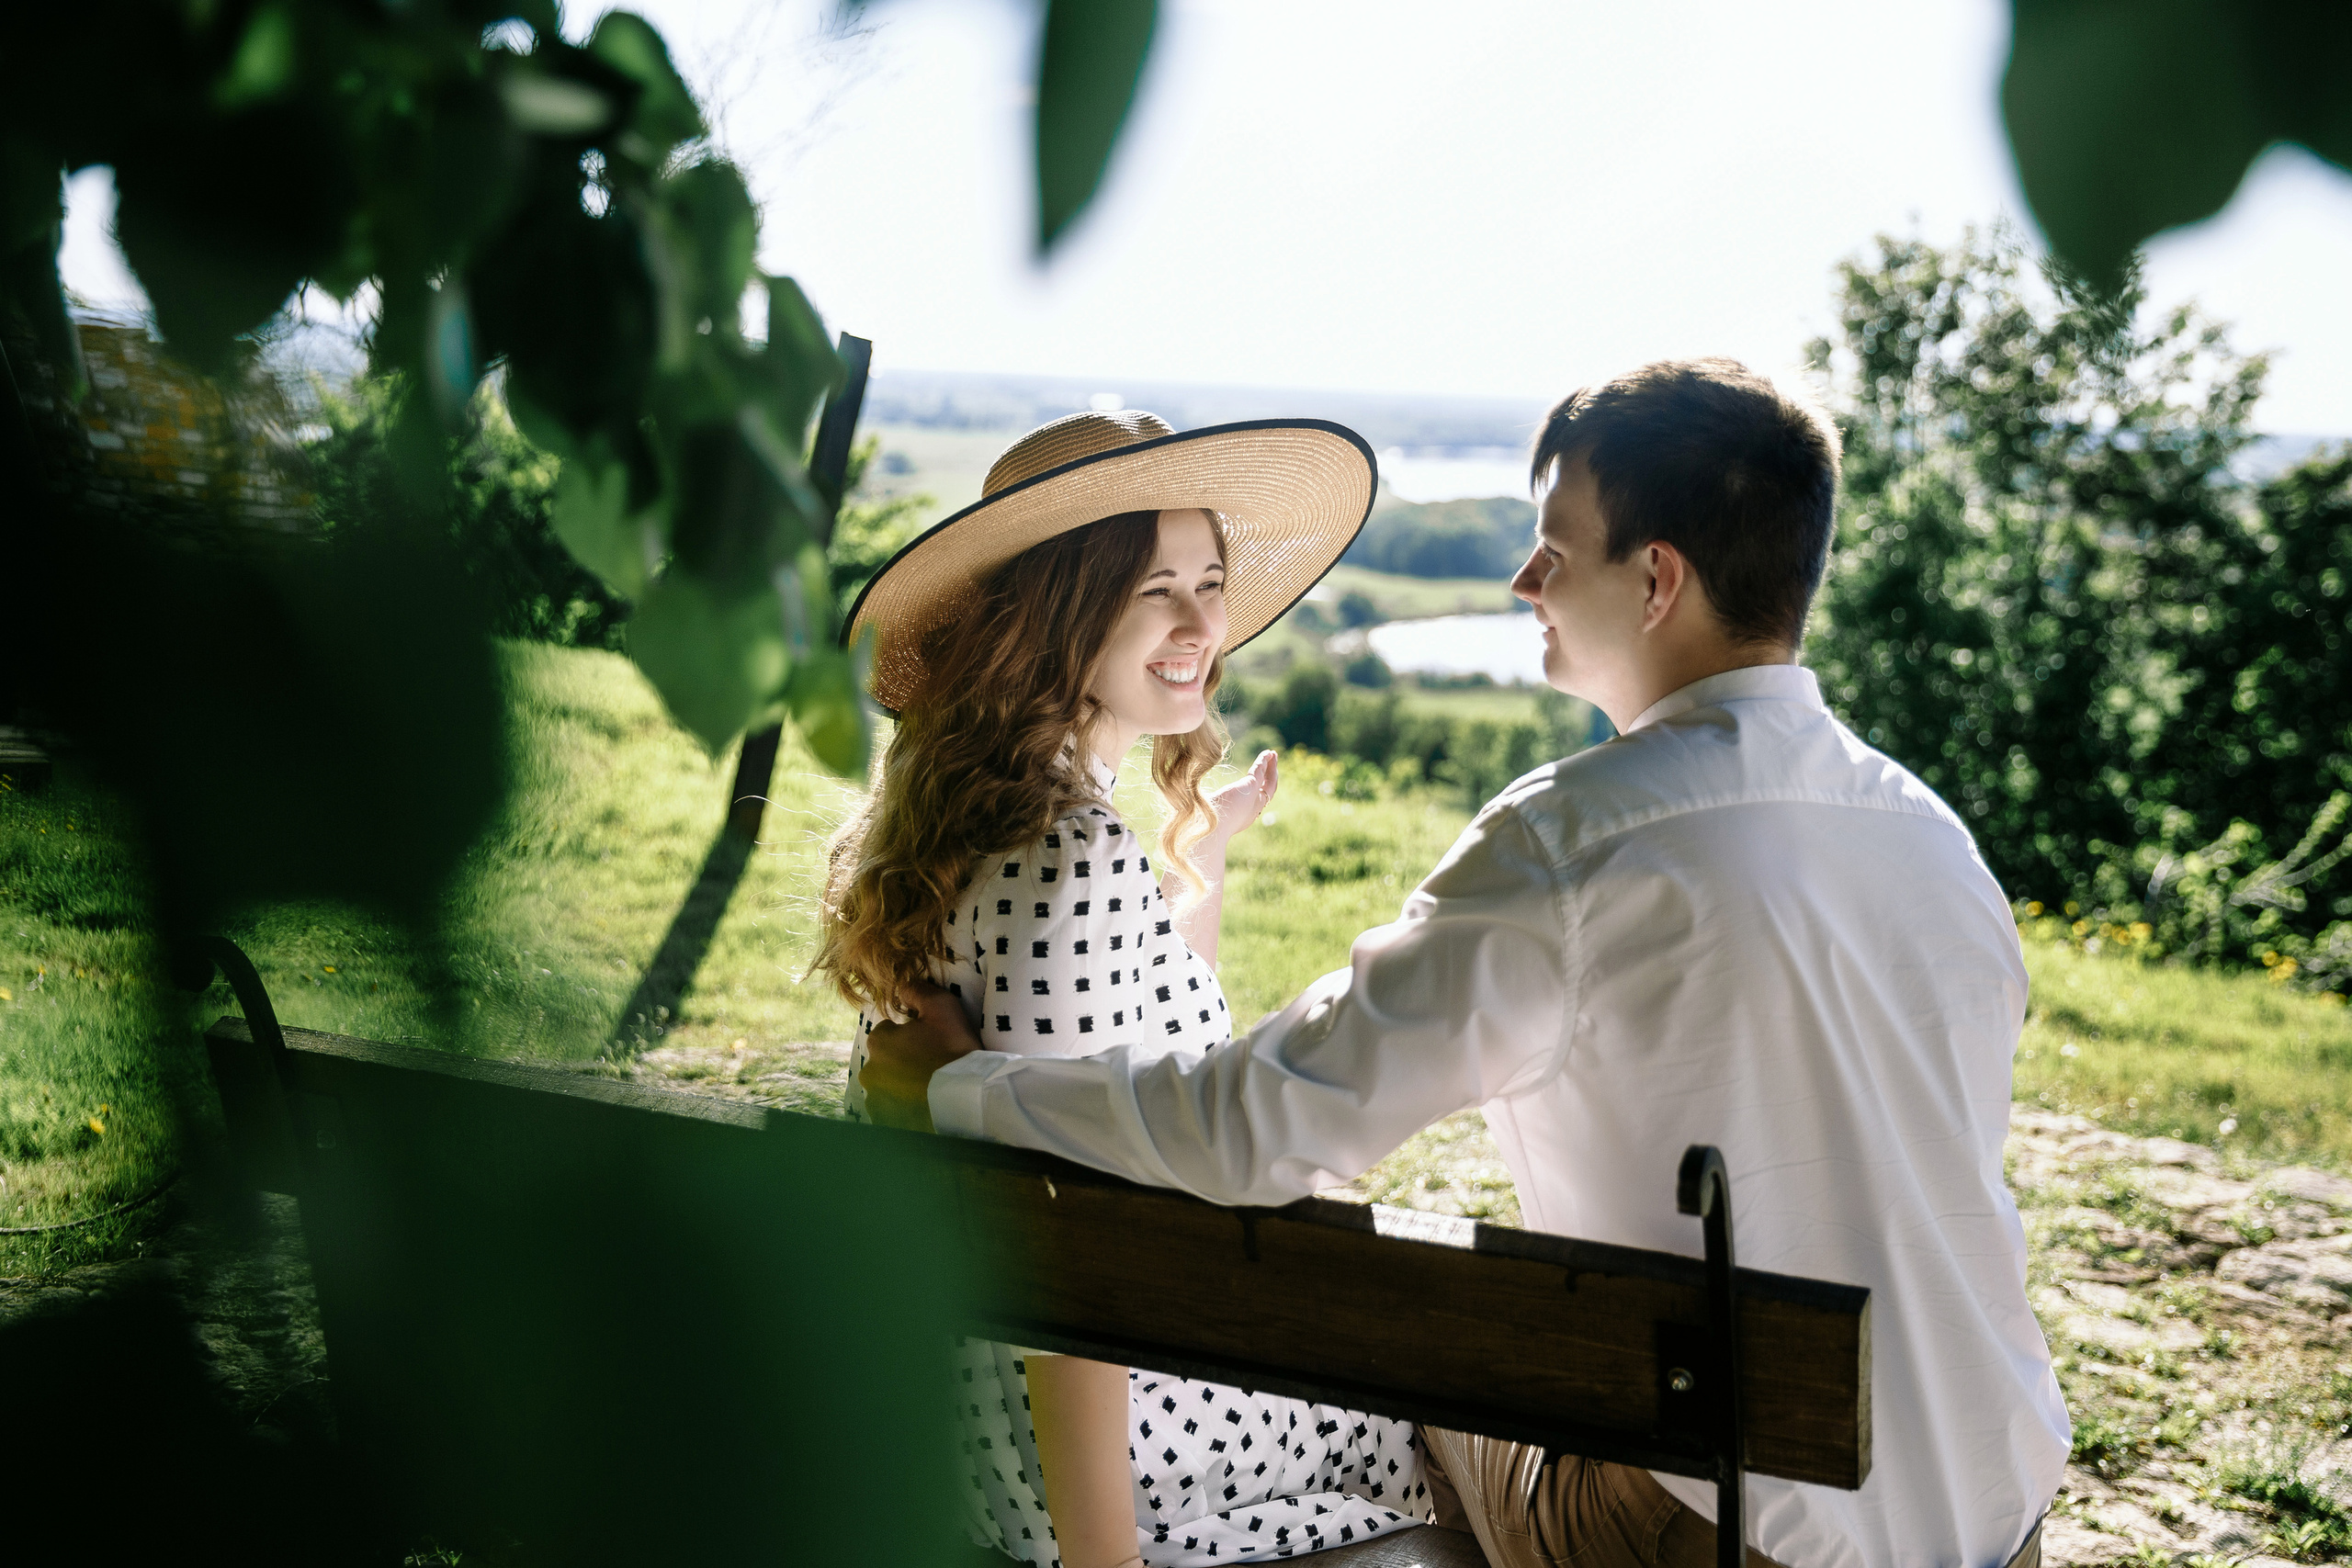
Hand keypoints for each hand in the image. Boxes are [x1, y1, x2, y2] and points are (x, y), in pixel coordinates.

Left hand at [859, 979, 981, 1131]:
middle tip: (932, 1067)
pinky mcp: (885, 1123)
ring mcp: (876, 1101)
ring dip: (902, 1087)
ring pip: (887, 1087)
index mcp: (879, 1042)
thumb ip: (918, 991)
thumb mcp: (943, 1008)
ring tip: (930, 1090)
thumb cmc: (954, 1050)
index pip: (888, 1032)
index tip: (931, 1044)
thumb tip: (902, 984)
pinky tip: (924, 1108)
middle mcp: (870, 1072)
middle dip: (902, 1062)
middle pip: (886, 1061)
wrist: (967, 1101)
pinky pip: (892, 1111)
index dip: (910, 1036)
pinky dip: (904, 1109)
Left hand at [1206, 749, 1278, 844]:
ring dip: (1271, 768)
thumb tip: (1186, 801)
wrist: (1207, 830)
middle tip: (1271, 764)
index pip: (1255, 802)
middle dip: (1270, 778)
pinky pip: (1260, 772)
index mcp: (1241, 818)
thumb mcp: (1203, 813)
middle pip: (1267, 792)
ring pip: (1269, 783)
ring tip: (1272, 755)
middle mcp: (1251, 811)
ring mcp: (1253, 801)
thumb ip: (1201, 806)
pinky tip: (1266, 754)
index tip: (1258, 779)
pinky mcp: (1249, 788)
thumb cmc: (1201, 825)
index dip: (1259, 790)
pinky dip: (1264, 762)